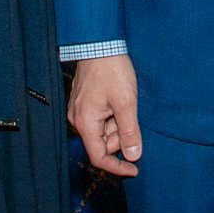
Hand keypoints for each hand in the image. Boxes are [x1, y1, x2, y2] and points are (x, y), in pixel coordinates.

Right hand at [69, 54, 141, 175]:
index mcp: (86, 123)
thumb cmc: (112, 71)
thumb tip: (133, 156)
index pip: (99, 157)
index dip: (118, 167)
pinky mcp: (83, 101)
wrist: (99, 43)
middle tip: (133, 116)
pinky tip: (119, 99)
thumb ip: (129, 132)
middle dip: (121, 136)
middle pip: (103, 143)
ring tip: (125, 102)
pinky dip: (112, 115)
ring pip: (103, 130)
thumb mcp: (126, 103)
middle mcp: (78, 120)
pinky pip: (100, 118)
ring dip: (117, 123)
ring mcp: (79, 110)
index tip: (135, 168)